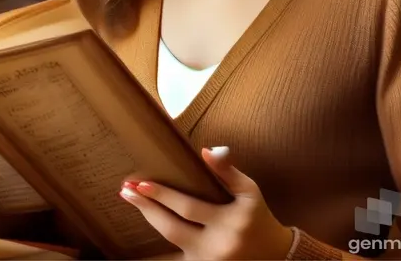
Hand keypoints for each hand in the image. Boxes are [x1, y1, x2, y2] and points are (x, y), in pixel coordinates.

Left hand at [120, 146, 293, 260]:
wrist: (275, 257)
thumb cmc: (258, 218)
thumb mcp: (250, 191)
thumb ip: (228, 172)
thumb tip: (206, 150)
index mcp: (229, 224)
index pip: (188, 209)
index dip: (163, 196)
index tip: (141, 183)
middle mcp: (216, 247)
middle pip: (172, 228)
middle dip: (147, 208)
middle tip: (126, 190)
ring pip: (171, 241)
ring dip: (149, 220)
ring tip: (131, 201)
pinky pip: (177, 253)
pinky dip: (160, 238)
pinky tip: (147, 222)